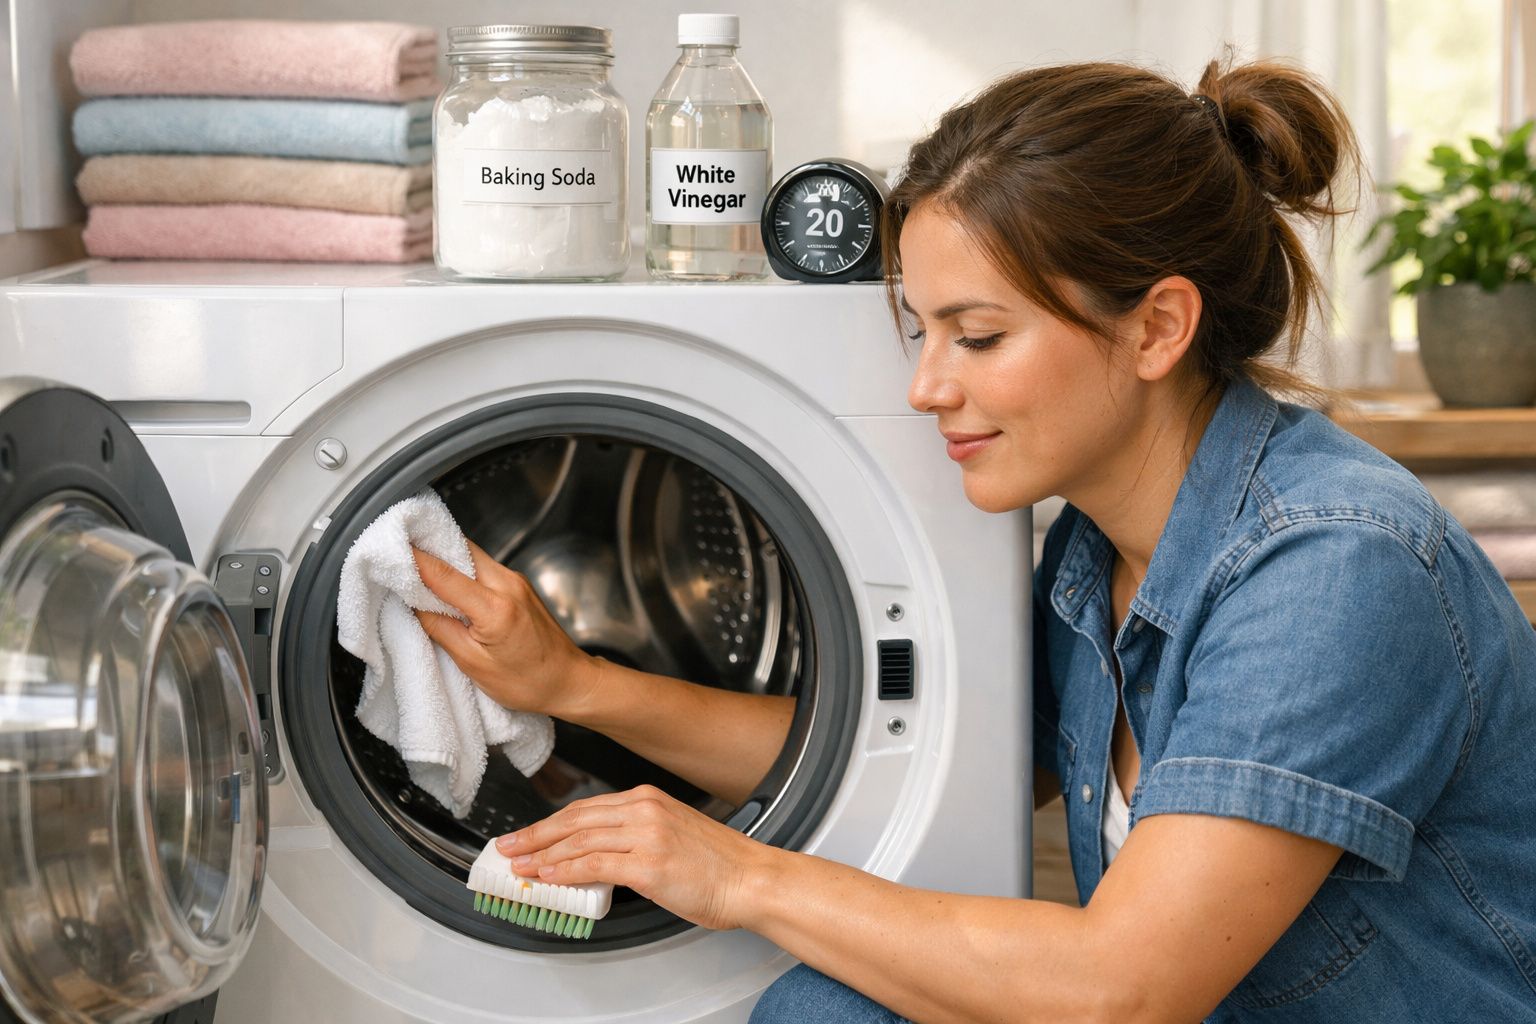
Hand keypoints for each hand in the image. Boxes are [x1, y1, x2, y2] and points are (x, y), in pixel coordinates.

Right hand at [412, 541, 597, 719]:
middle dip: (428, 546)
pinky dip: (461, 569)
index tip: (390, 547)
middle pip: (460, 550)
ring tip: (417, 566)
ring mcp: (516, 582)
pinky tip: (447, 582)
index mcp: (496, 608)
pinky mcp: (518, 585)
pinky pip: (483, 567)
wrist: (569, 681)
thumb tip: (413, 604)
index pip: (443, 573)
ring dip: (445, 557)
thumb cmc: (528, 681)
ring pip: (472, 555)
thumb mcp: (474, 664)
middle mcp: (508, 585)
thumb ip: (441, 629)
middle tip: (399, 550)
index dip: (413, 558)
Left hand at [497, 784, 771, 930]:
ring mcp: (647, 834)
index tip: (528, 836)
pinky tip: (548, 877)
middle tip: (509, 848)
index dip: (550, 824)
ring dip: (542, 855)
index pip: (586, 808)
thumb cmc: (719, 866)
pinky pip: (595, 864)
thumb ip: (635, 839)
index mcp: (649, 798)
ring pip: (579, 840)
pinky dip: (566, 870)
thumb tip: (596, 860)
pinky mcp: (649, 863)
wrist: (752, 880)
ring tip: (520, 867)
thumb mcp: (673, 837)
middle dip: (535, 836)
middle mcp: (645, 809)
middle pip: (575, 819)